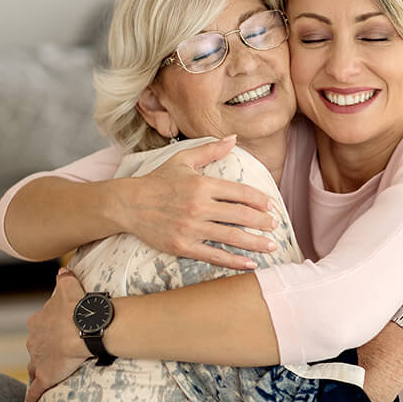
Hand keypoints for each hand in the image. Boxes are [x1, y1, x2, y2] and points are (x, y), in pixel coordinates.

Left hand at [25, 268, 89, 401]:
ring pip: (34, 367)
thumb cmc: (78, 307)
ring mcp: (38, 360)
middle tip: (56, 355)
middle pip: (35, 348)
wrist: (84, 327)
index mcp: (38, 322)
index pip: (39, 328)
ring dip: (38, 371)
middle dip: (43, 352)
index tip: (57, 334)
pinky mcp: (45, 376)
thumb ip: (64, 278)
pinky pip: (35, 390)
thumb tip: (63, 270)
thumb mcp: (69, 287)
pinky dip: (32, 396)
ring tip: (46, 377)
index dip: (48, 332)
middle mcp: (34, 341)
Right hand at [121, 135, 277, 270]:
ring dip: (256, 243)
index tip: (270, 205)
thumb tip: (234, 138)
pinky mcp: (182, 246)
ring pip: (231, 237)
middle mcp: (198, 206)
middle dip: (263, 222)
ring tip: (272, 246)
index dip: (259, 199)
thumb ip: (210, 150)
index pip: (239, 192)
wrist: (127, 204)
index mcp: (201, 184)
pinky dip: (234, 261)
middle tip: (275, 225)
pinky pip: (214, 256)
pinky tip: (250, 263)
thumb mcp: (182, 160)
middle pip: (240, 215)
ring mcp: (190, 228)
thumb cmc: (157, 181)